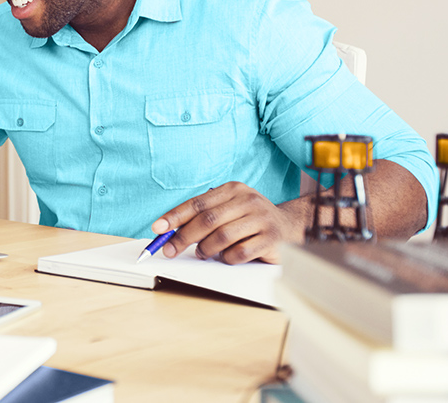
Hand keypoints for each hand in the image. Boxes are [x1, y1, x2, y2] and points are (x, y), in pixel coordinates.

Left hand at [151, 182, 307, 263]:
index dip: (175, 217)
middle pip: (207, 220)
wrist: (288, 226)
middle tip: (170, 250)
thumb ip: (203, 216)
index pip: (197, 203)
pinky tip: (226, 257)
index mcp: (233, 189)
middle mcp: (248, 200)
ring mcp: (261, 219)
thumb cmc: (249, 219)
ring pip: (222, 237)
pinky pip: (239, 253)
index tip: (158, 229)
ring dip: (206, 249)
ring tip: (202, 253)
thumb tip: (170, 231)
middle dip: (183, 237)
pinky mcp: (271, 239)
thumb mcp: (227, 209)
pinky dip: (227, 258)